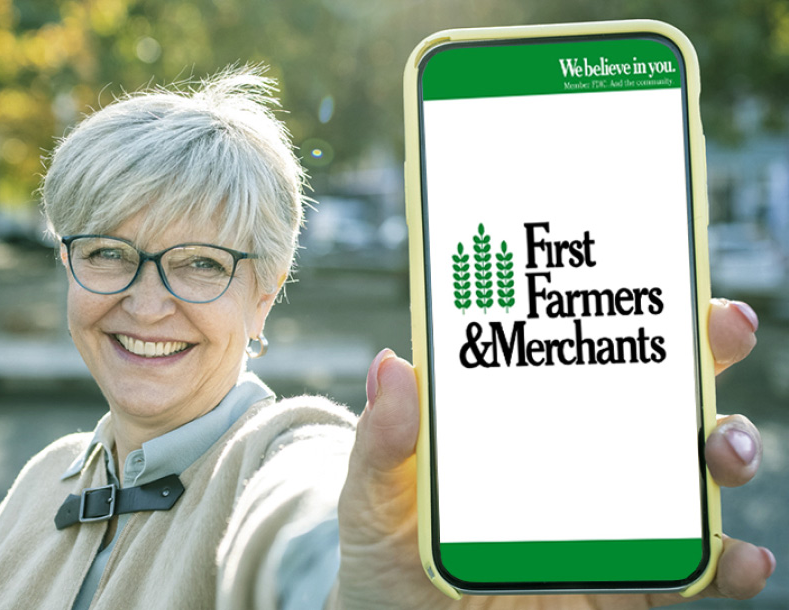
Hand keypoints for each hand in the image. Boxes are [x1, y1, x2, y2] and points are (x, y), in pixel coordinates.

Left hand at [334, 299, 774, 608]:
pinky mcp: (626, 582)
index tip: (671, 284)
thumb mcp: (372, 492)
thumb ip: (384, 440)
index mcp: (521, 419)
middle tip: (724, 334)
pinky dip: (731, 562)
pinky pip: (692, 571)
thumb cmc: (387, 548)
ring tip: (726, 451)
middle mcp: (579, 458)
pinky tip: (739, 556)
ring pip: (690, 472)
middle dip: (707, 355)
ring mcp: (610, 519)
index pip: (582, 354)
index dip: (633, 312)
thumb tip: (391, 365)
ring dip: (729, 448)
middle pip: (657, 396)